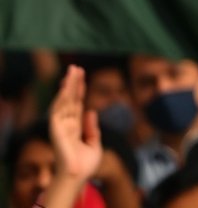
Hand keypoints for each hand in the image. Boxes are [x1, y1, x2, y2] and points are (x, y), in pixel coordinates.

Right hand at [49, 65, 102, 184]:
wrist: (78, 176)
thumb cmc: (86, 165)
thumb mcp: (94, 144)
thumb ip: (93, 128)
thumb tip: (91, 111)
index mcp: (75, 127)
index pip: (77, 104)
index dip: (79, 90)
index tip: (81, 76)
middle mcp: (66, 124)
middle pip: (70, 100)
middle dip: (73, 84)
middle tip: (76, 67)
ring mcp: (60, 126)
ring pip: (64, 102)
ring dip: (67, 86)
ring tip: (72, 72)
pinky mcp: (56, 130)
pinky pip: (56, 111)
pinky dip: (60, 99)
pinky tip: (65, 88)